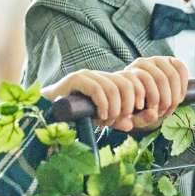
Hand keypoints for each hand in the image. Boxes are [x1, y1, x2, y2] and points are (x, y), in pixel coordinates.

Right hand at [42, 57, 187, 131]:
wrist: (52, 112)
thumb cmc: (81, 116)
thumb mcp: (108, 119)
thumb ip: (125, 119)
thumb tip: (142, 120)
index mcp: (113, 81)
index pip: (137, 82)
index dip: (140, 99)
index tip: (132, 116)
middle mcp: (104, 75)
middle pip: (129, 84)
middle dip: (128, 106)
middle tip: (118, 120)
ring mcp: (90, 75)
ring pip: (115, 87)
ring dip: (115, 109)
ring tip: (107, 121)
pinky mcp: (77, 79)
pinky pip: (98, 89)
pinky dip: (104, 106)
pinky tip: (101, 117)